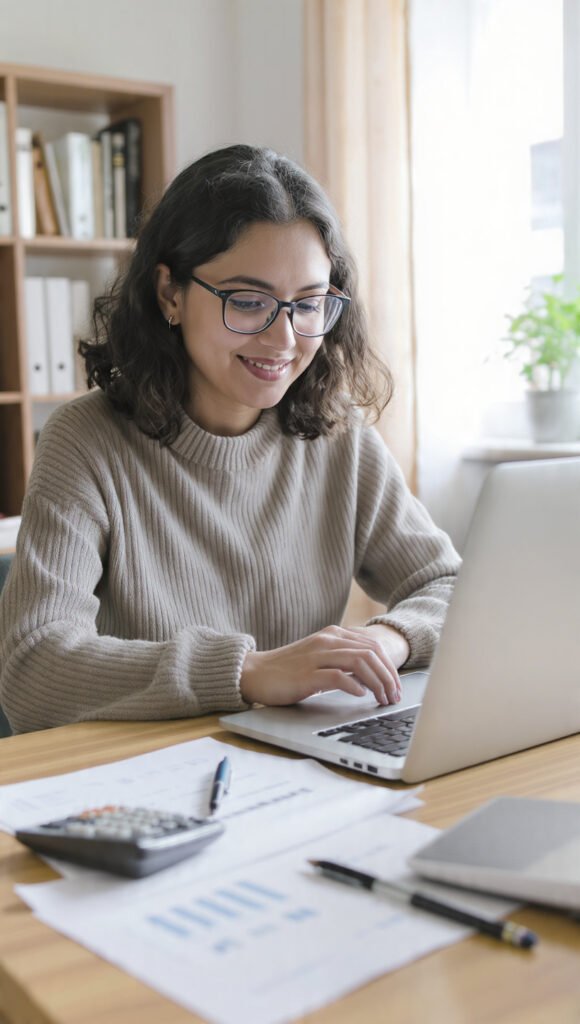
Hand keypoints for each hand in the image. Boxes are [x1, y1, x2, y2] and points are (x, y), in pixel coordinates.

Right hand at [240, 625, 403, 706]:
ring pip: (359, 662)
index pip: (373, 646)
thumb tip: (372, 675)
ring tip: (383, 699)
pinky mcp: (307, 674)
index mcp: (333, 635)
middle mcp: (327, 640)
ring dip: (377, 682)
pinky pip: (338, 676)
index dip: (390, 666)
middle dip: (389, 676)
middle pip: (371, 653)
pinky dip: (354, 685)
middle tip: (394, 696)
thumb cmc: (288, 670)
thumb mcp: (320, 658)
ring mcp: (317, 656)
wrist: (255, 673)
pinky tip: (361, 695)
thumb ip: (343, 660)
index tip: (397, 686)